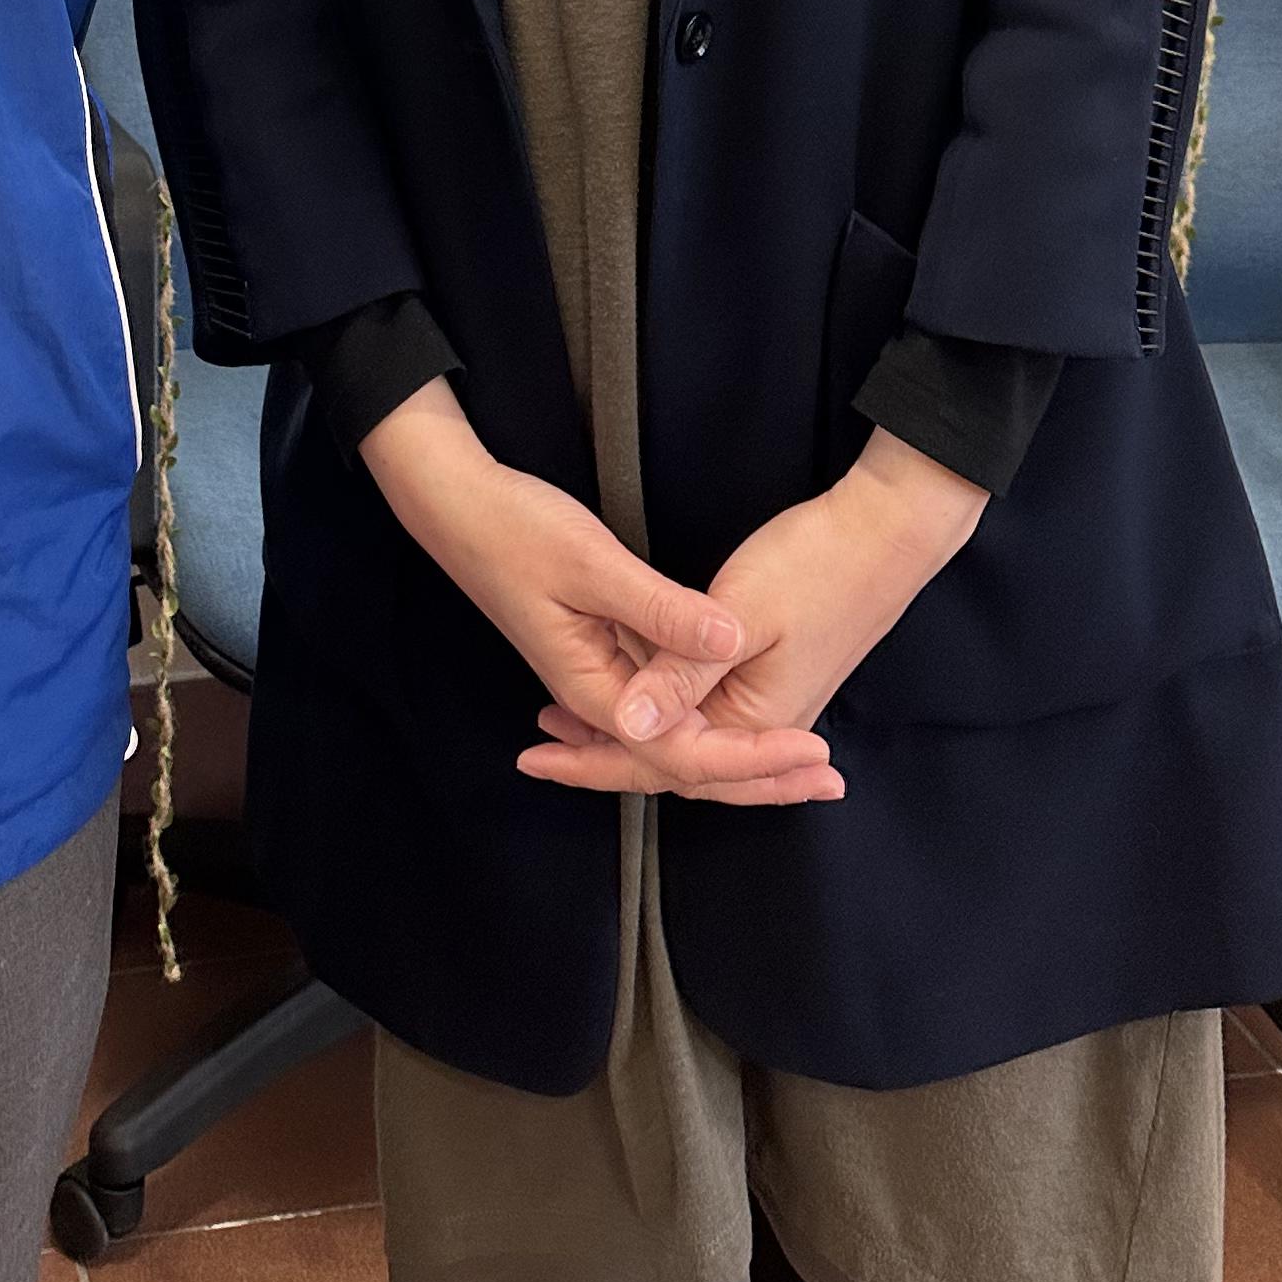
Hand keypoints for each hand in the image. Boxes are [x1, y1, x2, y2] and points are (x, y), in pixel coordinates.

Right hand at [359, 382, 835, 800]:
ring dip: (736, 749)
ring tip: (799, 758)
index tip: (814, 750)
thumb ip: (660, 610)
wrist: (454, 504)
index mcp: (597, 688)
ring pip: (673, 731)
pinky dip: (699, 715)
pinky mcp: (600, 648)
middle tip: (827, 777)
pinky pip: (658, 700)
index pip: (686, 751)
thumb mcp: (593, 562)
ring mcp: (598, 674)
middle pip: (683, 758)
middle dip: (757, 772)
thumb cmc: (514, 528)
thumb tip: (726, 639)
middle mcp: (598, 695)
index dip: (755, 757)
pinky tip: (735, 717)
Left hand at [516, 429, 983, 801]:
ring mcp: (774, 700)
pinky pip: (707, 710)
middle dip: (606, 761)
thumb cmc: (817, 564)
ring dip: (634, 738)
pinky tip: (634, 692)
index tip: (537, 759)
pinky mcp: (775, 672)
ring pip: (689, 735)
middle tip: (540, 756)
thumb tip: (626, 725)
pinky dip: (665, 710)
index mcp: (752, 720)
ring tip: (567, 731)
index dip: (594, 762)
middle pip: (674, 761)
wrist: (887, 533)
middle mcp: (765, 724)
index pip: (661, 763)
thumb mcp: (740, 614)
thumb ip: (680, 673)